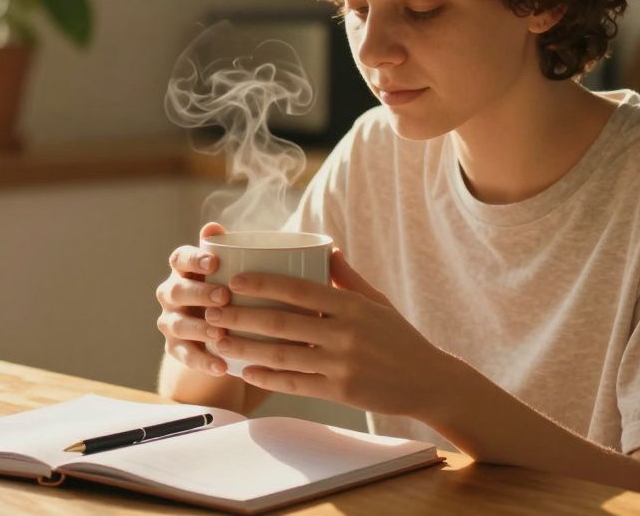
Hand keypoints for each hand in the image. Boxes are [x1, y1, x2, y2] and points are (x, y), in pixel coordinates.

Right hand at [156, 223, 232, 376]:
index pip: (179, 259)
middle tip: (224, 297)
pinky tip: (221, 366)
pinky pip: (185, 356)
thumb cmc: (227, 289)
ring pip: (178, 324)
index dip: (193, 260)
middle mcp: (171, 293)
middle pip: (176, 291)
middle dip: (199, 293)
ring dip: (199, 328)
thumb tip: (214, 226)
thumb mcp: (229, 270)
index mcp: (182, 270)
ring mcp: (170, 321)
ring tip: (221, 333)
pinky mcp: (175, 348)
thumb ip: (224, 250)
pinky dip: (203, 362)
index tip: (214, 262)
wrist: (217, 329)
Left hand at [203, 249, 440, 415]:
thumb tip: (326, 248)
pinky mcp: (341, 392)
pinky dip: (269, 378)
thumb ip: (348, 278)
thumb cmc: (399, 337)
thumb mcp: (377, 302)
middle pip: (282, 323)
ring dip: (245, 349)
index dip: (263, 284)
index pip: (299, 290)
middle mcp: (345, 333)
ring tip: (218, 342)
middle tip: (211, 311)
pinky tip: (246, 372)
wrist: (428, 381)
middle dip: (242, 317)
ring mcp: (342, 364)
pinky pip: (297, 384)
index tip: (235, 281)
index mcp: (351, 305)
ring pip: (283, 356)